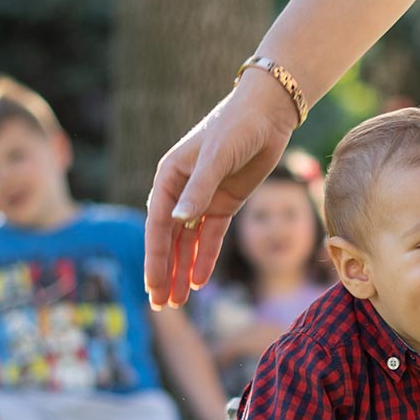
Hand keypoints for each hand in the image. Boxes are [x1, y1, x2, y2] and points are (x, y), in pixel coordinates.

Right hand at [145, 77, 295, 307]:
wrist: (267, 114)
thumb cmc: (237, 127)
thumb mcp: (217, 157)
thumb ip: (198, 189)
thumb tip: (178, 220)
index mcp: (169, 178)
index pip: (158, 225)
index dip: (156, 258)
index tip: (153, 285)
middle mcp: (181, 191)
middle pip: (169, 240)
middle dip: (165, 272)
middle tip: (161, 305)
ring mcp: (203, 199)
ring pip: (188, 243)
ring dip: (182, 271)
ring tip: (176, 301)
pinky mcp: (225, 203)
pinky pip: (211, 237)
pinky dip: (204, 259)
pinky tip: (198, 282)